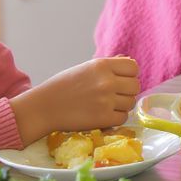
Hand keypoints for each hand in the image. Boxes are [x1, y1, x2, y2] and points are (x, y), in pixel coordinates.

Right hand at [10, 56, 139, 143]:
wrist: (44, 107)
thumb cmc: (63, 86)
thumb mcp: (85, 68)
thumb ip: (108, 65)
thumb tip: (129, 62)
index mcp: (102, 65)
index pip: (134, 67)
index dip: (129, 75)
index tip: (121, 80)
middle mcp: (107, 81)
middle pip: (135, 86)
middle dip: (127, 91)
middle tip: (114, 95)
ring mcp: (106, 100)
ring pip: (131, 103)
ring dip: (122, 105)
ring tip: (106, 105)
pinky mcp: (104, 118)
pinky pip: (123, 118)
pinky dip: (115, 118)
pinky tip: (103, 115)